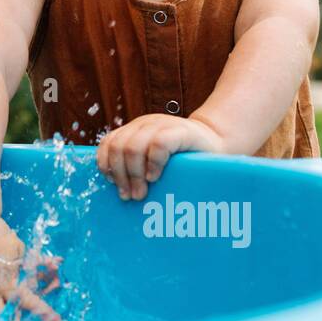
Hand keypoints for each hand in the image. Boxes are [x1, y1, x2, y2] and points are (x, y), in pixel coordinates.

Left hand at [97, 113, 224, 200]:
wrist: (216, 144)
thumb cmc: (183, 160)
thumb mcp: (153, 160)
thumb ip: (136, 166)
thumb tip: (118, 192)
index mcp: (135, 129)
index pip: (108, 142)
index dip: (106, 164)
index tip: (113, 184)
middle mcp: (145, 124)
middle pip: (118, 147)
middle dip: (120, 175)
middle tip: (129, 196)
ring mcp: (163, 125)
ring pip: (133, 147)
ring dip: (133, 174)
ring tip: (141, 193)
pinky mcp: (181, 131)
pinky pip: (159, 144)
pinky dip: (153, 163)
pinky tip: (154, 177)